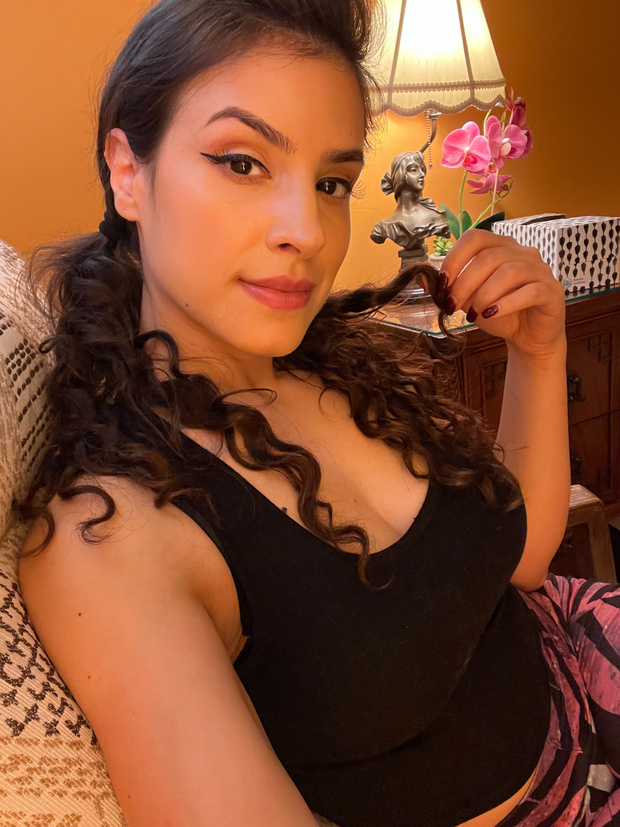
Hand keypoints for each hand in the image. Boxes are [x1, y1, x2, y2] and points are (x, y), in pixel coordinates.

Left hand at [438, 229, 565, 359]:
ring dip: (484, 295)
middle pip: (489, 257)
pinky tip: (492, 314)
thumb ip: (449, 288)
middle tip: (452, 306)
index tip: (442, 284)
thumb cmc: (499, 314)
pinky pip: (529, 291)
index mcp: (501, 248)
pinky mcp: (552, 291)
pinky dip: (506, 303)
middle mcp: (523, 253)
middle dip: (464, 283)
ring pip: (509, 272)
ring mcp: (540, 270)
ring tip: (473, 314)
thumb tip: (421, 277)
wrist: (528, 338)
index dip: (455, 258)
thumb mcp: (468, 301)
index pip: (475, 238)